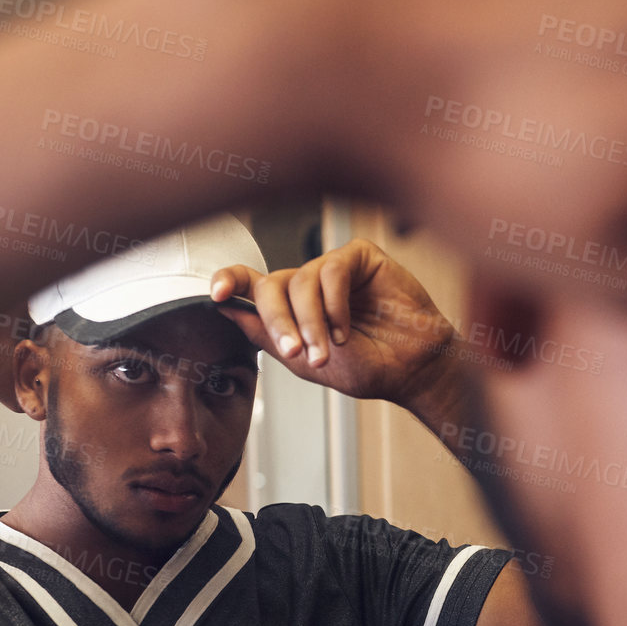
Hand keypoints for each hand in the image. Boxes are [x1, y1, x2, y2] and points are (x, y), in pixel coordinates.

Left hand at [209, 239, 456, 406]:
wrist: (411, 369)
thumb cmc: (367, 366)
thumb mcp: (305, 362)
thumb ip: (267, 336)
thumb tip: (226, 309)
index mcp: (289, 306)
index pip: (249, 283)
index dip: (228, 280)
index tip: (215, 294)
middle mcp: (307, 282)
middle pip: (270, 286)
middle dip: (278, 321)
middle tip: (296, 352)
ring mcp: (332, 267)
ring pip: (300, 281)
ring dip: (311, 322)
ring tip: (328, 351)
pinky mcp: (359, 257)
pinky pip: (332, 270)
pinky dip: (335, 304)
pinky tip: (347, 328)